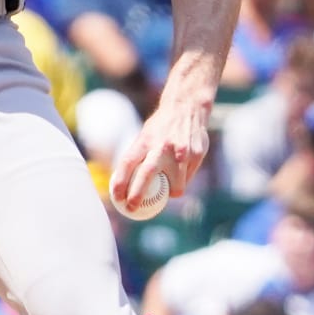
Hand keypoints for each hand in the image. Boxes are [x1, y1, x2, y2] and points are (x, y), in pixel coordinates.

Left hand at [110, 92, 209, 210]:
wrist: (187, 106)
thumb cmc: (162, 126)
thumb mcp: (145, 136)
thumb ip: (139, 157)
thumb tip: (127, 184)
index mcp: (145, 140)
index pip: (127, 163)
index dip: (120, 183)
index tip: (117, 198)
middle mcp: (162, 146)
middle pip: (147, 175)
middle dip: (137, 195)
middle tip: (132, 208)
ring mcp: (181, 151)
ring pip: (175, 187)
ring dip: (169, 192)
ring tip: (167, 188)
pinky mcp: (196, 155)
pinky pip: (187, 179)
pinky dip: (182, 181)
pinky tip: (182, 170)